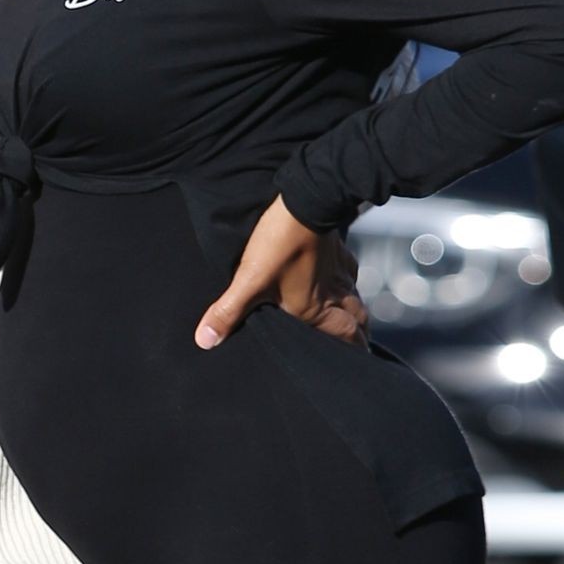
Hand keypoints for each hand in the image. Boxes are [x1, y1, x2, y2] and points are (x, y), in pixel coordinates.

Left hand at [194, 196, 369, 349]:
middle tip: (358, 347)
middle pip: (358, 322)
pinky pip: (349, 273)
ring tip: (351, 322)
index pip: (347, 337)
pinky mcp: (338, 251)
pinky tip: (338, 280)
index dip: (354, 352)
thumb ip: (228, 312)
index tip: (357, 364)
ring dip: (355, 313)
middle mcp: (334, 293)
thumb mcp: (249, 279)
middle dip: (359, 338)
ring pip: (355, 299)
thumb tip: (205, 341)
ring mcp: (338, 271)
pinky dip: (347, 283)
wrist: (307, 199)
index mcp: (315, 309)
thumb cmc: (279, 243)